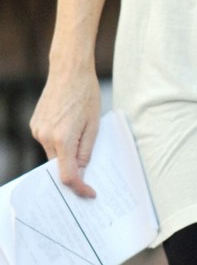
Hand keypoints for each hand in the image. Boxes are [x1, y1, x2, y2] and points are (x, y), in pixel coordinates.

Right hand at [30, 67, 101, 196]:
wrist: (69, 71)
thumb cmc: (86, 94)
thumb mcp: (94, 126)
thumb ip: (86, 152)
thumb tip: (81, 172)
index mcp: (63, 139)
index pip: (68, 175)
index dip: (79, 188)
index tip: (89, 193)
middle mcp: (45, 136)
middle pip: (59, 165)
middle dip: (74, 169)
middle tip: (89, 172)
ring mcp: (37, 130)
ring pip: (53, 154)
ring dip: (66, 153)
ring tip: (81, 135)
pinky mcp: (35, 124)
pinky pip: (48, 141)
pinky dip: (59, 142)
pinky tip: (69, 127)